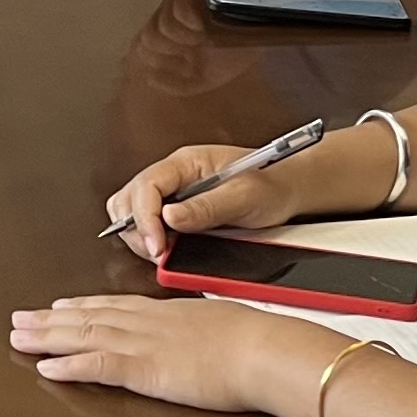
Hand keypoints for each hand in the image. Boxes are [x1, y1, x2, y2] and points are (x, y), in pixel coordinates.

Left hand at [11, 292, 342, 416]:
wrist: (264, 350)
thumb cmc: (255, 340)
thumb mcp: (224, 324)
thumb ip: (205, 329)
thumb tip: (206, 333)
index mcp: (166, 312)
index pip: (115, 306)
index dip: (82, 306)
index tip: (59, 305)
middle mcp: (147, 323)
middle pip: (89, 317)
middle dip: (51, 319)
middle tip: (20, 319)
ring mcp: (143, 344)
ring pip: (84, 336)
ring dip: (48, 337)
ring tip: (18, 337)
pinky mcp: (145, 370)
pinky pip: (97, 366)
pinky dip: (69, 365)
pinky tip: (45, 367)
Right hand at [99, 138, 315, 264]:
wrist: (287, 190)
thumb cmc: (270, 186)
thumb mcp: (244, 198)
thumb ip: (207, 208)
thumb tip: (169, 218)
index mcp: (186, 163)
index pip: (147, 185)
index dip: (144, 218)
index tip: (156, 247)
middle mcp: (173, 176)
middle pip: (128, 198)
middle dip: (136, 229)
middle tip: (159, 253)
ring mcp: (172, 193)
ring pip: (131, 212)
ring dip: (140, 236)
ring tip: (166, 253)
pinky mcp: (176, 211)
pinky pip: (147, 224)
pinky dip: (150, 240)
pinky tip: (169, 250)